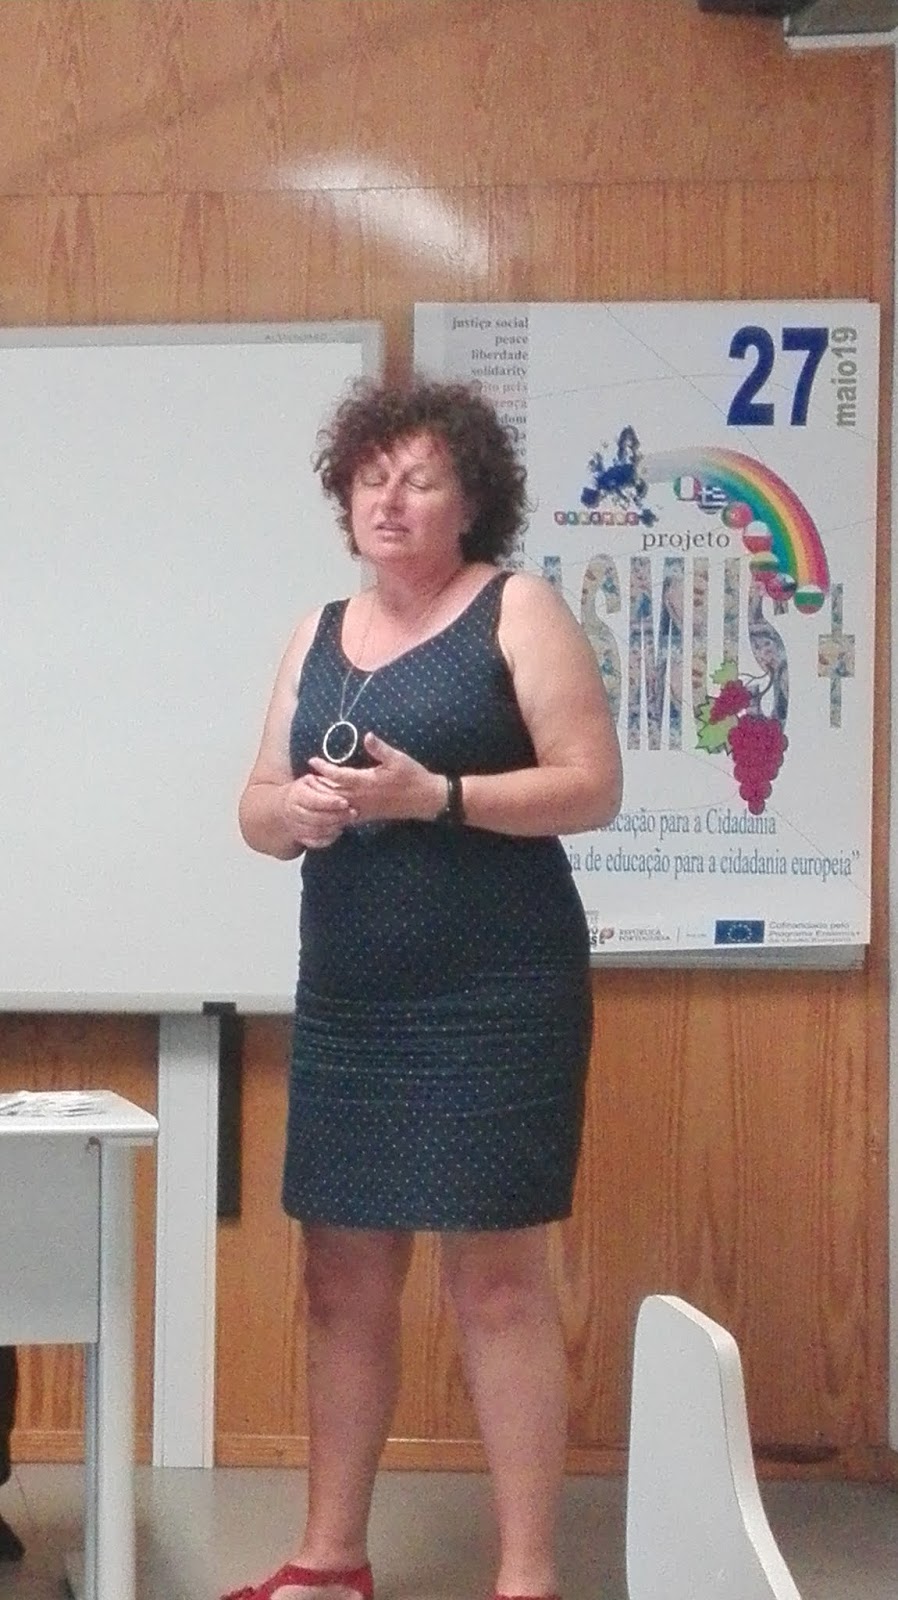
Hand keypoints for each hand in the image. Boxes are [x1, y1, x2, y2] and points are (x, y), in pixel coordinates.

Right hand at [281, 772, 356, 849]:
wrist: (283, 806)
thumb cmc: (304, 791)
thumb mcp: (311, 780)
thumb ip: (322, 781)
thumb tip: (335, 777)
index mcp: (296, 794)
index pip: (314, 800)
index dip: (330, 802)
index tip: (345, 802)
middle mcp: (293, 812)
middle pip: (316, 818)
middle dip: (336, 816)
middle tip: (352, 813)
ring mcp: (295, 826)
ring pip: (316, 831)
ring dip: (334, 827)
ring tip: (347, 821)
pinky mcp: (299, 838)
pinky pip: (314, 842)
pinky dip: (327, 839)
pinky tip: (337, 832)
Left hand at [307, 733, 443, 824]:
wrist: (426, 800)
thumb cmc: (413, 776)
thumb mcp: (398, 759)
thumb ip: (380, 749)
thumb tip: (367, 735)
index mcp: (367, 782)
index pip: (339, 775)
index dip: (324, 768)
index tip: (312, 760)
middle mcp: (362, 798)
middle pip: (333, 793)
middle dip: (319, 785)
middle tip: (304, 778)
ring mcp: (365, 809)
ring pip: (337, 806)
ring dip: (324, 798)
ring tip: (312, 791)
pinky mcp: (369, 816)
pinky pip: (347, 816)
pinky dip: (335, 811)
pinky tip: (328, 808)